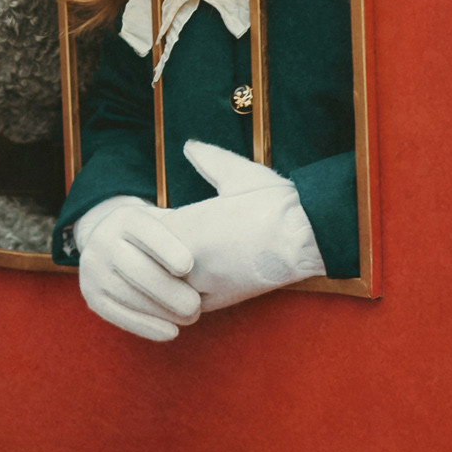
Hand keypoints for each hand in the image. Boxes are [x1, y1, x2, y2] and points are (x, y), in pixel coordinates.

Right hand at [75, 197, 201, 341]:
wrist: (116, 245)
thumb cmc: (162, 238)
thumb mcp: (170, 222)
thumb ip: (191, 227)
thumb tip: (226, 229)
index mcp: (125, 218)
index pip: (144, 231)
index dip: (165, 248)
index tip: (188, 266)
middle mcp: (102, 240)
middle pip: (135, 268)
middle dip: (168, 290)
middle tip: (196, 306)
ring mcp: (92, 269)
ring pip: (128, 295)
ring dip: (161, 312)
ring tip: (190, 318)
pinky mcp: (91, 295)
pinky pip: (118, 315)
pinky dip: (146, 326)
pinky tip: (171, 332)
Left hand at [162, 141, 323, 311]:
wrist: (308, 236)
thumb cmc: (276, 203)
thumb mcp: (237, 173)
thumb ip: (208, 160)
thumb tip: (190, 145)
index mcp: (187, 225)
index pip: (144, 232)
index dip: (146, 226)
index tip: (155, 216)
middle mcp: (188, 259)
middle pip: (148, 263)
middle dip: (150, 254)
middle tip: (156, 244)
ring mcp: (204, 284)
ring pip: (164, 288)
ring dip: (164, 278)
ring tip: (173, 265)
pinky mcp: (222, 301)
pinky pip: (187, 306)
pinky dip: (184, 296)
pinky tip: (192, 283)